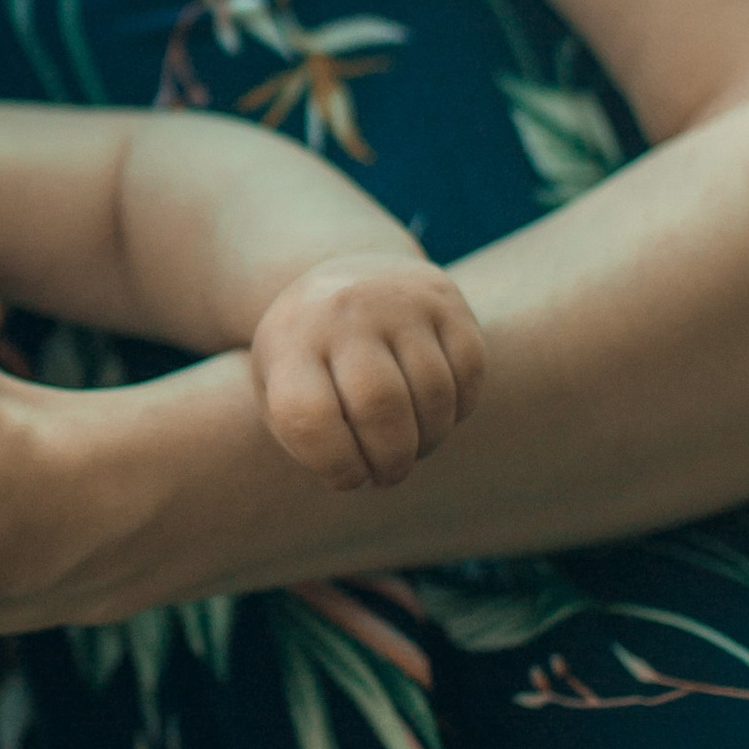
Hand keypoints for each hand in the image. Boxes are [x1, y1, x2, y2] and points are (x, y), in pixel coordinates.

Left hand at [248, 249, 485, 489]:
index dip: (335, 464)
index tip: (348, 479)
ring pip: (433, 394)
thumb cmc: (308, 353)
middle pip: (381, 406)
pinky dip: (459, 410)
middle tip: (388, 476)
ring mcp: (396, 299)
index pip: (308, 416)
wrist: (341, 269)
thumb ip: (306, 437)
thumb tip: (358, 473)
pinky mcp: (444, 298)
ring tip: (411, 449)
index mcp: (290, 341)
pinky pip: (469, 372)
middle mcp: (342, 312)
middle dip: (392, 460)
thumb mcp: (279, 387)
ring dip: (429, 441)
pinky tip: (435, 415)